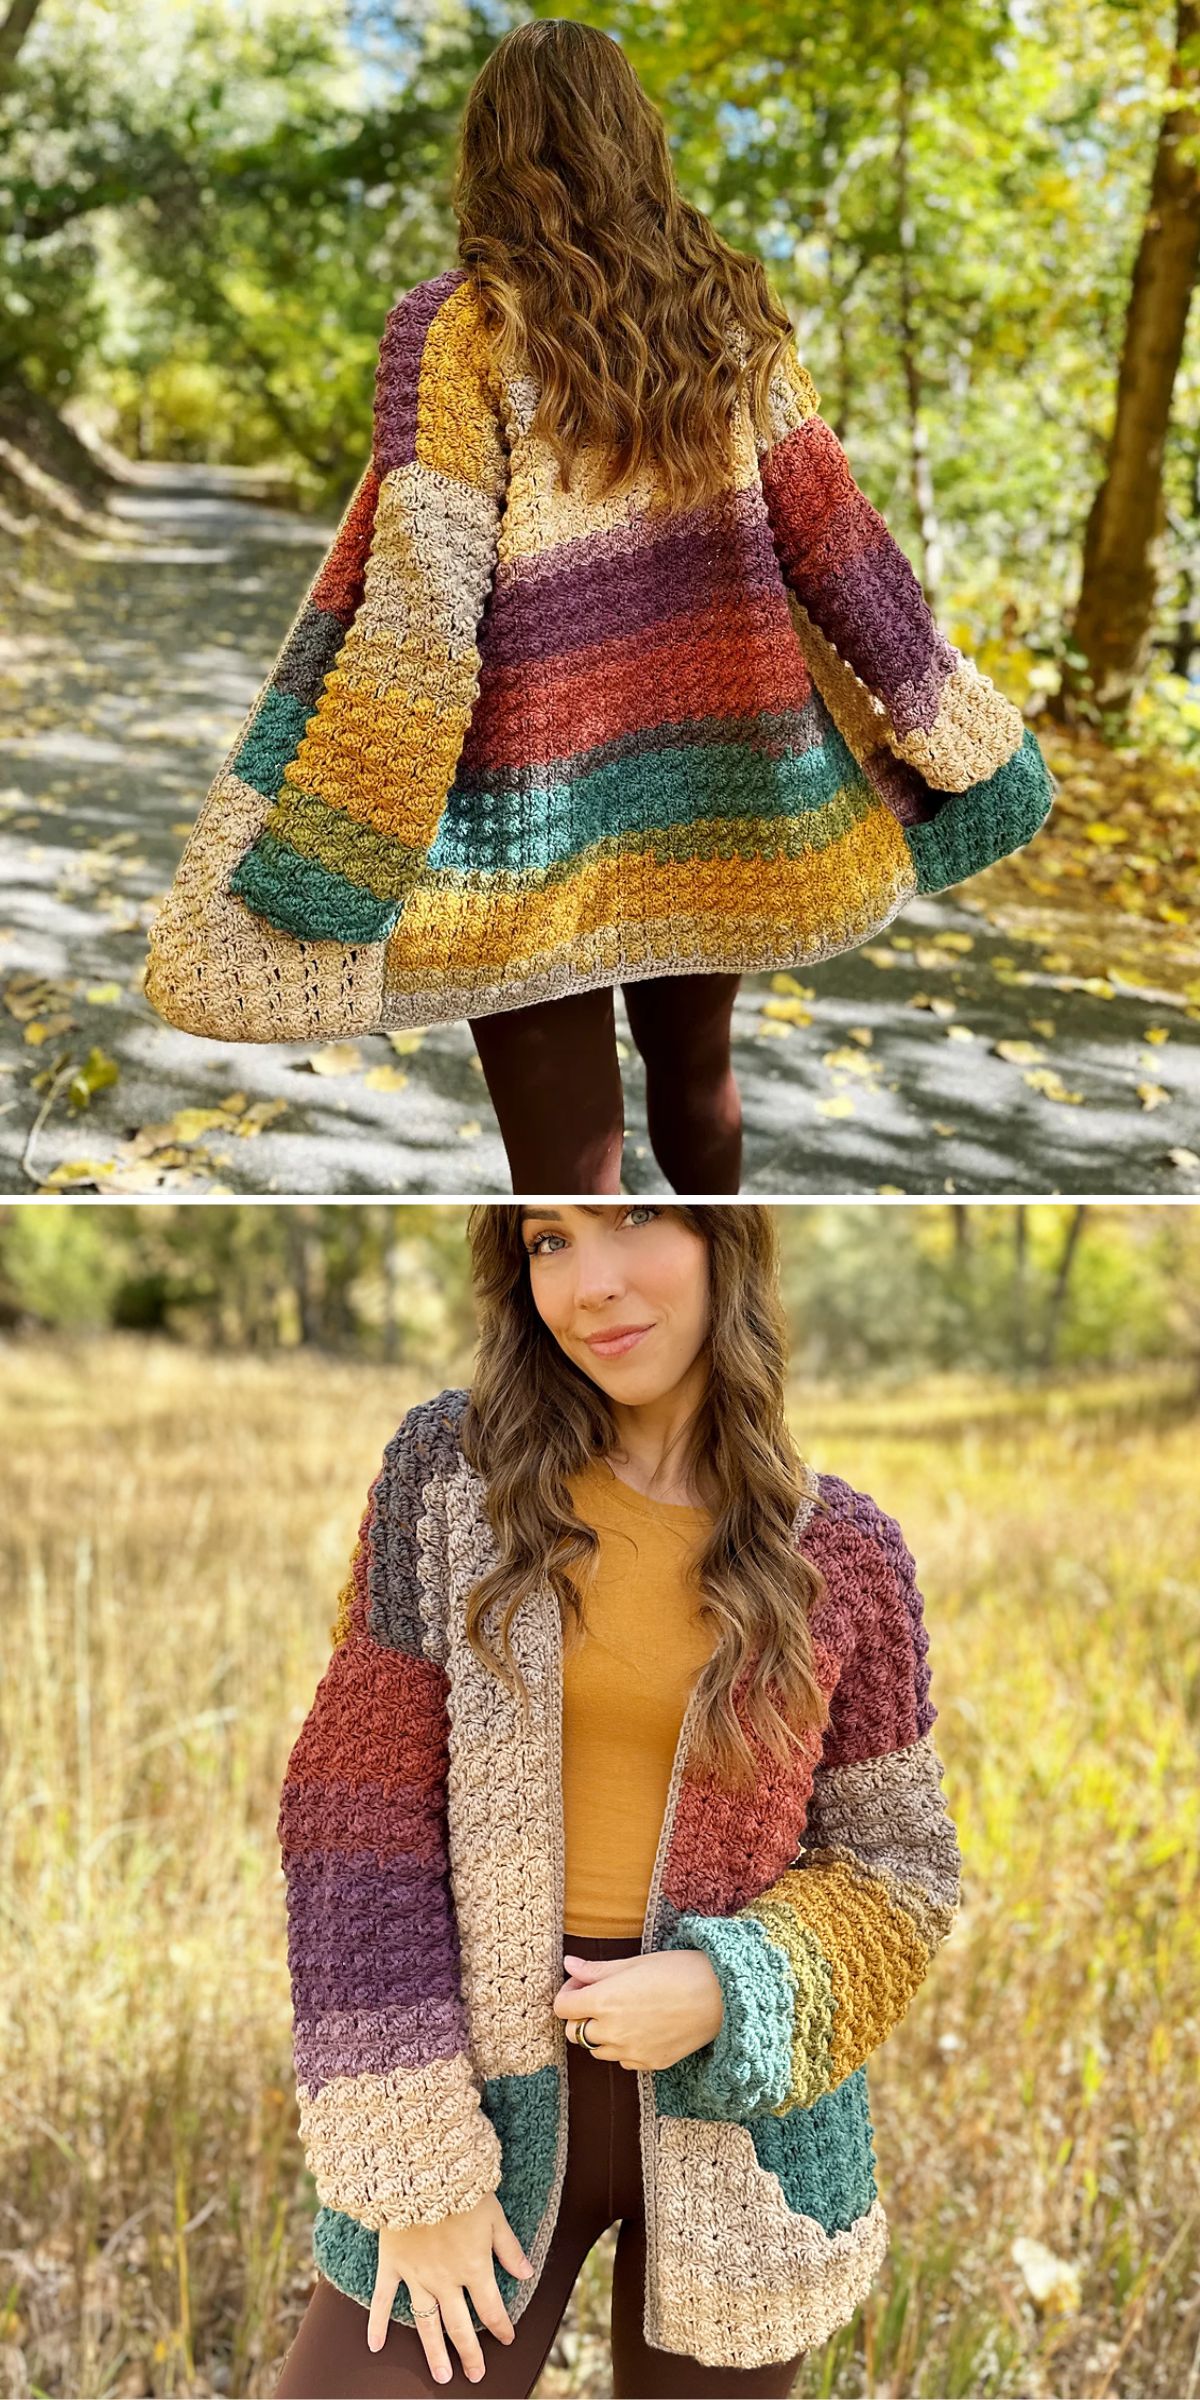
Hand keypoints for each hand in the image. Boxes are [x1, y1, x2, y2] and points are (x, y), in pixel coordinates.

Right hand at [368, 2194, 534, 2380]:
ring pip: (427, 2323)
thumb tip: (528, 2273)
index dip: (502, 2327)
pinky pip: (384, 2300)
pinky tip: (376, 2345)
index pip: (491, 2308)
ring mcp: (416, 2276)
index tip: (508, 2338)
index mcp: (474, 2267)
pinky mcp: (392, 2264)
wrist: (421, 2171)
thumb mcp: (495, 2215)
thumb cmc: (461, 2188)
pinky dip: (377, 2323)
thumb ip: (509, 2249)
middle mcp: (445, 2280)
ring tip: (441, 2376)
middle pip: (460, 2325)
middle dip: (470, 2352)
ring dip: (434, 2352)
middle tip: (475, 2375)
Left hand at [553, 1948, 724, 2069]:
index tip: (580, 1986)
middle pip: (574, 2033)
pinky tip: (641, 2028)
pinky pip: (623, 2061)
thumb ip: (596, 1970)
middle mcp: (612, 2032)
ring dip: (600, 2034)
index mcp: (604, 2002)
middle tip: (599, 1998)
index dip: (567, 1994)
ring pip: (597, 2050)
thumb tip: (569, 1964)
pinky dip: (623, 2048)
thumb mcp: (633, 1963)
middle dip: (580, 2016)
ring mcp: (630, 2052)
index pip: (562, 2008)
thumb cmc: (677, 1971)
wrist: (719, 1997)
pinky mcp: (649, 2064)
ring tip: (622, 2013)